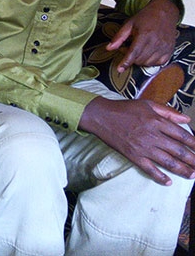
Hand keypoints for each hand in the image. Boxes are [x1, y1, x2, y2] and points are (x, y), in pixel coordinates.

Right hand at [79, 96, 194, 184]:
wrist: (101, 116)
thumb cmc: (124, 109)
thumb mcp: (147, 104)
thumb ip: (168, 112)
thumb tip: (186, 119)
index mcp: (157, 121)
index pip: (182, 135)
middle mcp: (153, 135)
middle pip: (179, 151)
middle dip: (193, 160)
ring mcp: (143, 147)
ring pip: (168, 162)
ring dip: (182, 170)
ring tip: (192, 175)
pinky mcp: (133, 155)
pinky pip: (149, 169)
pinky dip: (159, 176)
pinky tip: (168, 182)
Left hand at [106, 0, 179, 72]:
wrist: (165, 12)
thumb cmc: (145, 17)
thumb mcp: (129, 24)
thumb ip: (119, 37)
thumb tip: (108, 48)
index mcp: (145, 35)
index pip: (134, 53)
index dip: (126, 62)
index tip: (119, 69)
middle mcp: (156, 43)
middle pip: (140, 59)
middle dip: (130, 58)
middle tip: (127, 48)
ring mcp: (164, 47)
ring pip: (148, 63)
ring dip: (140, 60)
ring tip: (138, 49)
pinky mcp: (170, 50)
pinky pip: (159, 63)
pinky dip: (151, 61)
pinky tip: (147, 53)